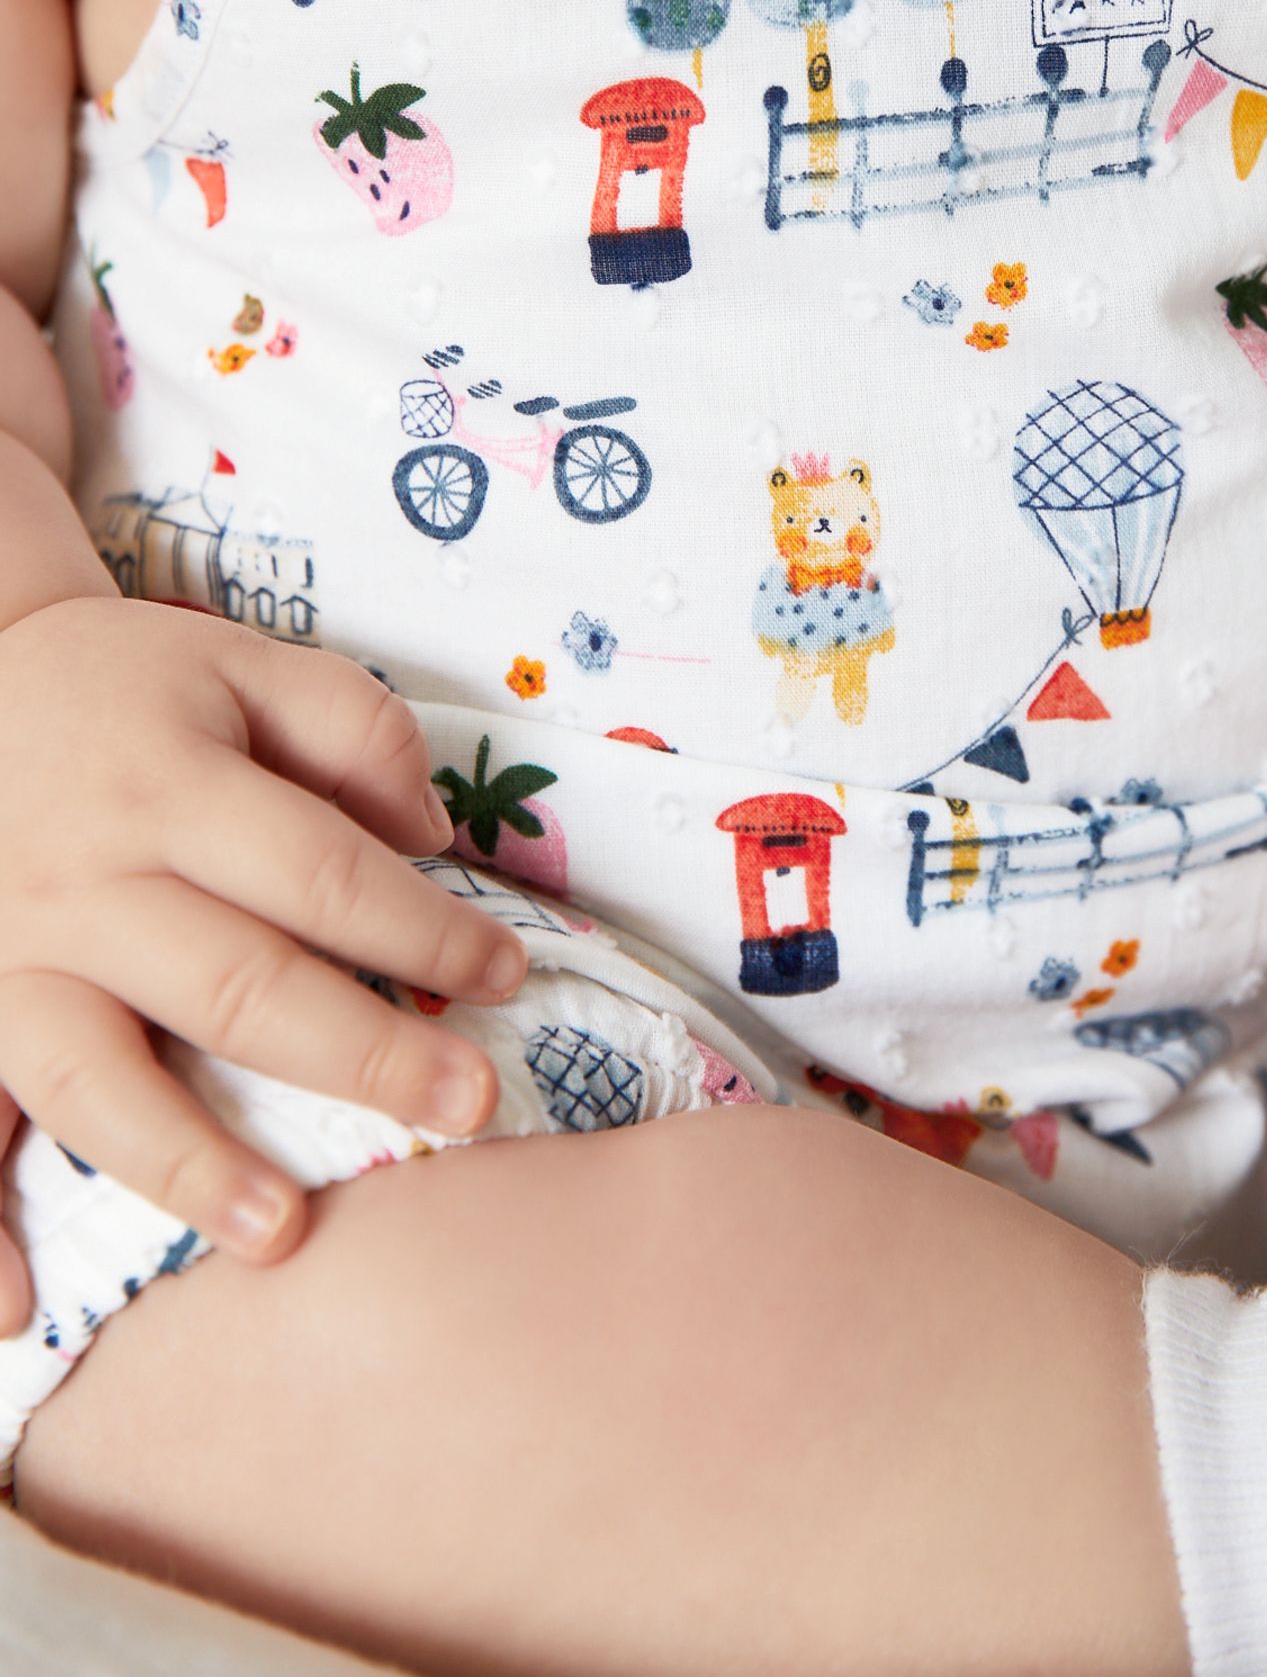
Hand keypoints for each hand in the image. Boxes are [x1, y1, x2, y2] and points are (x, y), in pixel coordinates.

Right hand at [0, 598, 529, 1333]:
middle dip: (363, 1057)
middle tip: (469, 1109)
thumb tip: (429, 840)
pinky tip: (15, 1313)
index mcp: (169, 786)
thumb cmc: (129, 686)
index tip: (506, 975)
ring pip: (94, 1080)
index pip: (321, 875)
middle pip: (236, 986)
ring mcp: (6, 956)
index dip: (424, 932)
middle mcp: (84, 882)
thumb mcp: (245, 664)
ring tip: (283, 1231)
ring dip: (189, 1163)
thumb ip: (352, 732)